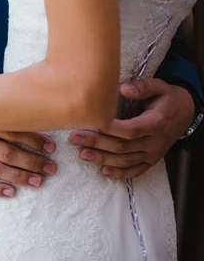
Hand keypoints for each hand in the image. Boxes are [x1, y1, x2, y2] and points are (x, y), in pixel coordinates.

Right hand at [0, 124, 56, 197]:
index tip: (52, 148)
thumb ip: (3, 119)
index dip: (35, 141)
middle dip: (32, 162)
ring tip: (38, 181)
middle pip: (7, 153)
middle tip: (50, 168)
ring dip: (19, 176)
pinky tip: (12, 192)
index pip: (13, 132)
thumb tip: (36, 121)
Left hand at [69, 79, 194, 178]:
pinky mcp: (151, 160)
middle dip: (97, 144)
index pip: (130, 130)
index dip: (109, 129)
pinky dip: (120, 173)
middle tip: (75, 139)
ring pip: (126, 161)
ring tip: (82, 154)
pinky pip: (136, 171)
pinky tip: (103, 172)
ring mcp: (153, 153)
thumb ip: (142, 87)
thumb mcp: (159, 86)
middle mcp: (155, 142)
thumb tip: (123, 89)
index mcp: (156, 123)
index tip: (89, 123)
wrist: (186, 113)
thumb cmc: (167, 98)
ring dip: (103, 159)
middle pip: (123, 147)